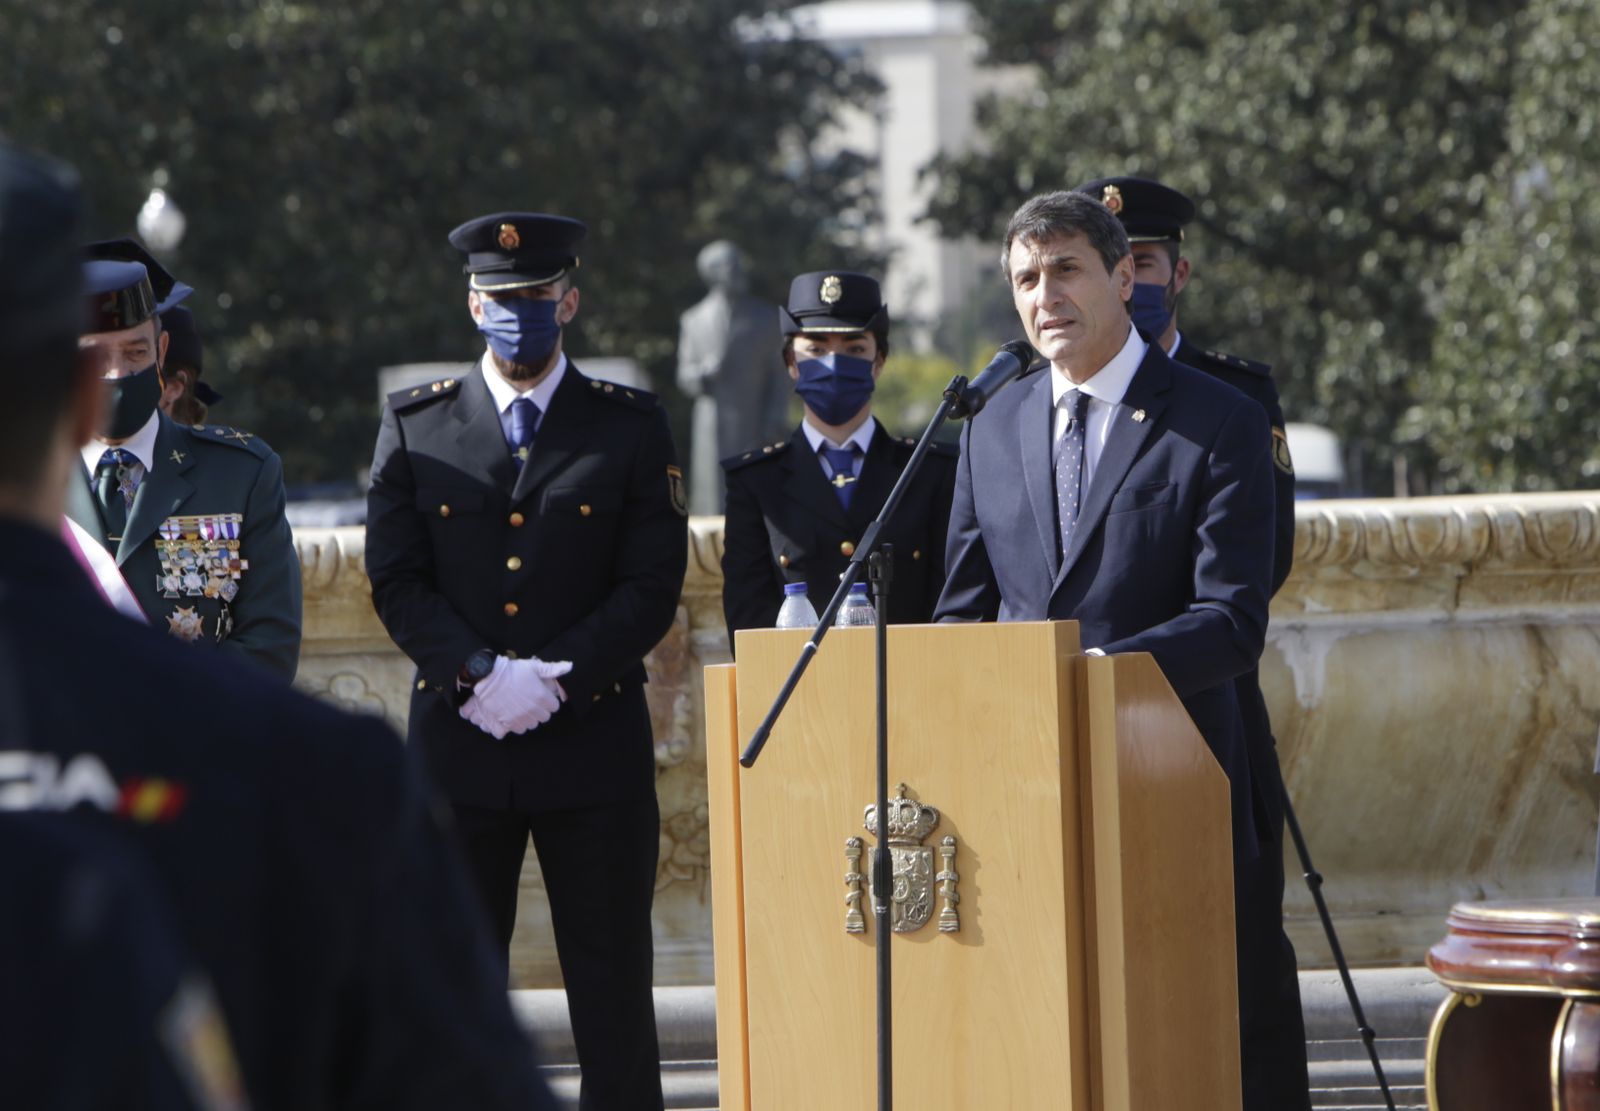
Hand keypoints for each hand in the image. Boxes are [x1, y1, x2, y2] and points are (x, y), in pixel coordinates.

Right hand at [458, 656, 572, 737]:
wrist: (489, 678)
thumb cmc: (513, 670)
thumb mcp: (534, 666)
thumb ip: (552, 669)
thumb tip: (569, 667)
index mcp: (541, 696)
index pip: (554, 707)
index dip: (549, 702)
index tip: (542, 697)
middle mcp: (533, 709)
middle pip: (544, 717)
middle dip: (540, 711)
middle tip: (532, 702)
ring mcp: (521, 717)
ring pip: (532, 724)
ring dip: (529, 718)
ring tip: (523, 709)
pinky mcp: (509, 722)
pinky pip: (519, 729)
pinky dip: (518, 724)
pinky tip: (514, 715)